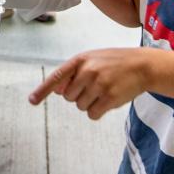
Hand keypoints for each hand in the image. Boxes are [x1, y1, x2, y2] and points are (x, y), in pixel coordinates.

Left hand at [29, 48, 149, 119]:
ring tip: (102, 90)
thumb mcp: (92, 59)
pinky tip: (107, 100)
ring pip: (80, 106)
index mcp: (81, 59)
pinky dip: (97, 111)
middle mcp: (88, 71)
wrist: (141, 65)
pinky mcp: (110, 98)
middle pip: (68, 97)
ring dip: (89, 103)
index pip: (57, 76)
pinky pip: (92, 114)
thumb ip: (74, 72)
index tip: (32, 101)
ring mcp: (99, 84)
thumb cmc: (113, 62)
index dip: (43, 90)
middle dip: (77, 95)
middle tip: (92, 86)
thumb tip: (58, 91)